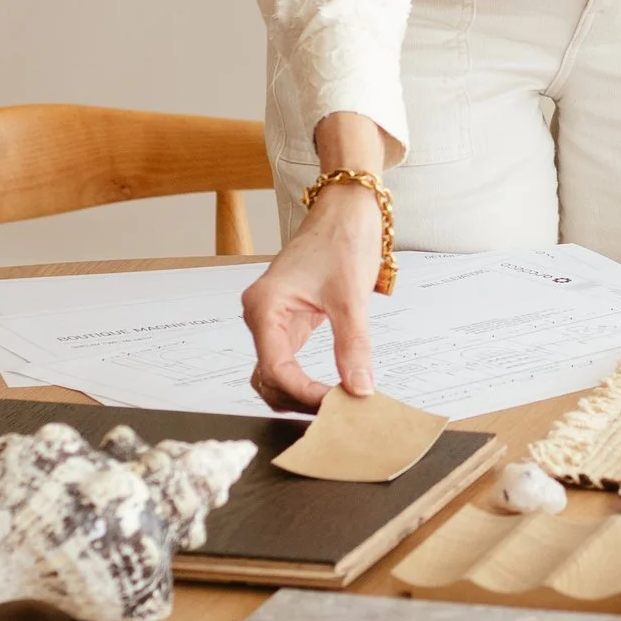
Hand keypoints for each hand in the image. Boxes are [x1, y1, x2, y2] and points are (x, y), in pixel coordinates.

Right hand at [241, 125, 388, 408]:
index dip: (304, 394)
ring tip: (335, 404)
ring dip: (299, 394)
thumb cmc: (343, 238)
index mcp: (265, 307)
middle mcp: (261, 315)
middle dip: (298, 400)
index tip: (336, 404)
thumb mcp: (351, 296)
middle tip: (337, 413)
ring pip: (274, 374)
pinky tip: (331, 390)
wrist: (347, 207)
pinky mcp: (288, 320)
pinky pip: (287, 361)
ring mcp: (272, 319)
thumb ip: (353, 346)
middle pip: (268, 378)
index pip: (276, 369)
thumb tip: (359, 389)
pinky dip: (304, 380)